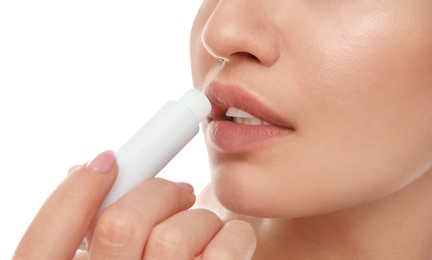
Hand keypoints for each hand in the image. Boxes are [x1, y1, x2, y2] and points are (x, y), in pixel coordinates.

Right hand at [13, 151, 256, 258]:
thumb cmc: (160, 257)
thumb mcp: (117, 248)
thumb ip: (94, 223)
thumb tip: (92, 168)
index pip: (40, 247)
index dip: (73, 194)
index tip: (107, 159)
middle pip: (119, 226)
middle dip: (157, 192)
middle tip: (182, 191)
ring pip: (173, 238)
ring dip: (199, 217)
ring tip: (206, 226)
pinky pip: (224, 252)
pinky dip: (234, 235)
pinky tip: (232, 239)